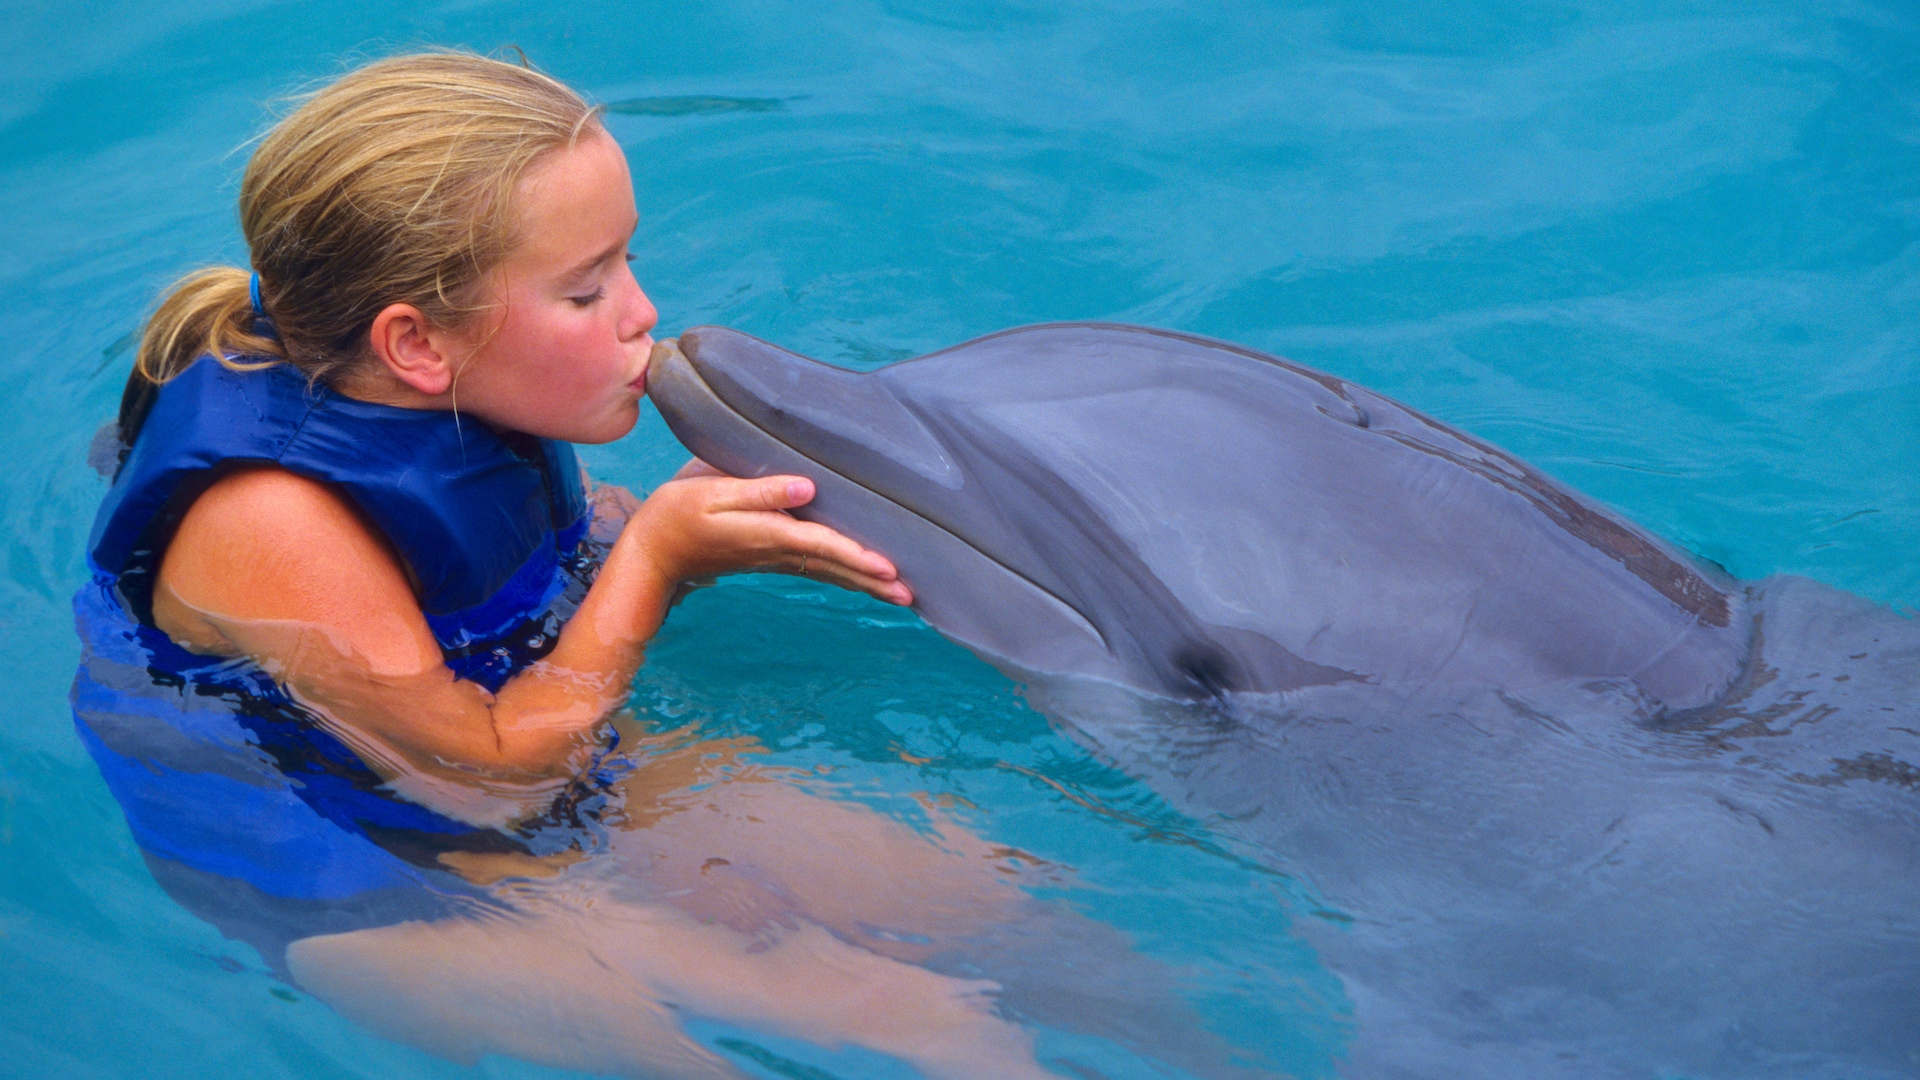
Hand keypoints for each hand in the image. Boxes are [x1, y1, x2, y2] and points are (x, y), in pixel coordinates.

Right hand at [622, 461, 911, 605]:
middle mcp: (778, 551)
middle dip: (874, 581)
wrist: (652, 551)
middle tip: (912, 596)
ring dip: (866, 583)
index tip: (890, 569)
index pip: (823, 545)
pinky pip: (818, 569)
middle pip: (836, 567)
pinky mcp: (771, 558)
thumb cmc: (676, 514)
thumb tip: (807, 488)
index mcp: (768, 534)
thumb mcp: (712, 493)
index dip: (858, 556)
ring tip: (902, 595)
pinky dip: (845, 575)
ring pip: (830, 572)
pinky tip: (864, 579)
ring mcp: (775, 559)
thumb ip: (761, 491)